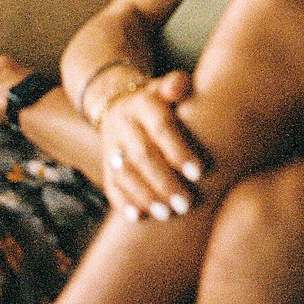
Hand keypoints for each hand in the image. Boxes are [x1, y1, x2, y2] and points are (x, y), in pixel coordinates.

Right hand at [99, 71, 204, 221]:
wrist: (120, 103)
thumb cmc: (160, 100)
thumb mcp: (166, 87)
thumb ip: (176, 85)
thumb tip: (179, 86)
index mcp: (142, 105)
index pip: (160, 128)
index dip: (178, 150)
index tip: (199, 173)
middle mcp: (123, 125)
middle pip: (142, 155)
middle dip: (164, 181)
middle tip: (186, 204)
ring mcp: (111, 145)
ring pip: (124, 173)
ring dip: (145, 196)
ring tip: (166, 214)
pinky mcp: (105, 163)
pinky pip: (110, 184)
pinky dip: (122, 202)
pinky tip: (137, 218)